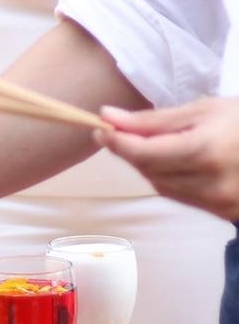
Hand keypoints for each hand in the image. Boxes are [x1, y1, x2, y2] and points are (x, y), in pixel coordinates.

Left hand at [97, 97, 238, 221]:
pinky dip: (166, 178)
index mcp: (205, 150)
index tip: (99, 127)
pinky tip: (170, 160)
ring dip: (145, 165)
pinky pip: (180, 196)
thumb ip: (153, 120)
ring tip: (146, 142)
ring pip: (161, 186)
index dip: (117, 141)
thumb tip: (108, 117)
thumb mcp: (201, 110)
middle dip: (128, 151)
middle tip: (115, 130)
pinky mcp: (224, 213)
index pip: (144, 153)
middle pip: (149, 171)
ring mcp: (219, 202)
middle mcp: (211, 183)